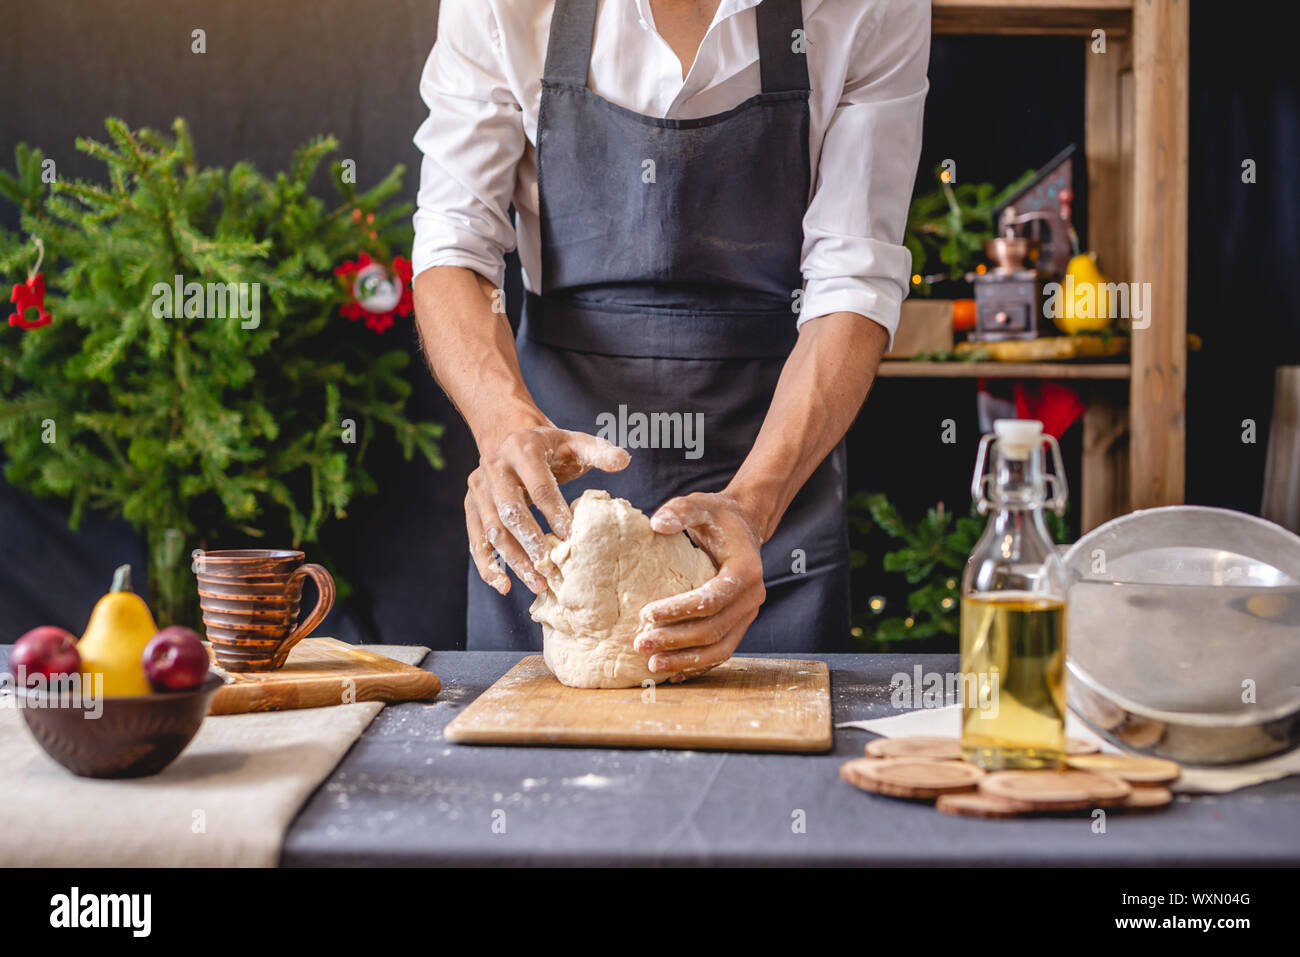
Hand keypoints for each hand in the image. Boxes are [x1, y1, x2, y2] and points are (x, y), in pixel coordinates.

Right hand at [466, 427, 629, 595]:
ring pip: (492, 530)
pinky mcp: (470, 506)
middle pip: (510, 511)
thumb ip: (600, 451)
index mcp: (522, 449)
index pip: (540, 487)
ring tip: (538, 584)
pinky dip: (487, 565)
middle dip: (531, 542)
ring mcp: (479, 488)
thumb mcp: (576, 442)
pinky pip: (475, 539)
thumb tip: (623, 461)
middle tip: (552, 567)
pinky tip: (503, 586)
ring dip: (513, 560)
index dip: (555, 514)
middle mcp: (495, 467)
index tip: (573, 540)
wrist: (510, 435)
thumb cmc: (551, 447)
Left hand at [635, 492, 765, 680]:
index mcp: (746, 570)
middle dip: (676, 640)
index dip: (679, 610)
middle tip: (640, 644)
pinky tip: (672, 673)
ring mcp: (747, 614)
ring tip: (651, 664)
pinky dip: (698, 666)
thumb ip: (680, 511)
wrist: (743, 527)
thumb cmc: (717, 516)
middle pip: (713, 629)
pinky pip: (721, 652)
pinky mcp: (739, 625)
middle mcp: (752, 597)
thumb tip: (655, 524)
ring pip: (719, 648)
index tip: (646, 614)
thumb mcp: (700, 505)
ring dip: (685, 660)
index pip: (712, 599)